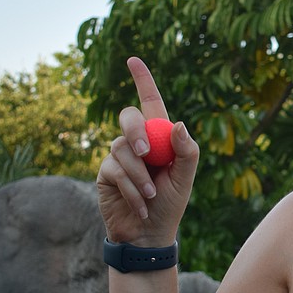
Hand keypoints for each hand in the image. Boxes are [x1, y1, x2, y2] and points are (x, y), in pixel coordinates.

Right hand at [96, 57, 198, 246]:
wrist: (149, 234)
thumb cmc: (171, 205)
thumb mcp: (185, 178)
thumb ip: (187, 151)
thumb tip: (178, 125)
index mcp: (160, 136)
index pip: (150, 101)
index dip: (142, 79)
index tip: (132, 59)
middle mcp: (137, 141)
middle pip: (128, 117)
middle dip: (136, 132)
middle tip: (148, 155)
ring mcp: (119, 155)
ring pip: (121, 148)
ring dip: (139, 175)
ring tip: (151, 195)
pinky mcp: (105, 172)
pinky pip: (113, 169)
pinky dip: (130, 188)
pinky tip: (140, 204)